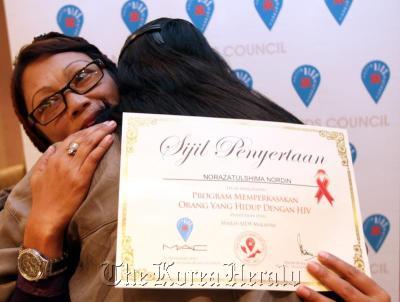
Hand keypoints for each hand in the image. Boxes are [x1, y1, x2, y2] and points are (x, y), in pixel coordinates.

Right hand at [24, 120, 116, 257]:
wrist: (46, 217)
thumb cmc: (44, 199)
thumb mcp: (38, 176)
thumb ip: (45, 160)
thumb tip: (52, 148)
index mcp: (54, 159)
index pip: (72, 139)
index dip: (85, 131)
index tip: (96, 126)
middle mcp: (63, 161)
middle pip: (82, 139)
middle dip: (97, 128)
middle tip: (108, 122)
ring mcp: (73, 169)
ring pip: (89, 145)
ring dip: (102, 133)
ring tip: (111, 126)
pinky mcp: (81, 178)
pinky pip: (93, 158)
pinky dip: (102, 147)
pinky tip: (109, 139)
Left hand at [296, 252, 390, 300]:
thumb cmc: (365, 301)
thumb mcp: (368, 291)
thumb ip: (357, 277)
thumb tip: (351, 250)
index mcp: (378, 294)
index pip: (355, 274)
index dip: (337, 263)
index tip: (320, 254)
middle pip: (345, 289)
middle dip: (326, 276)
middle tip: (310, 265)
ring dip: (315, 297)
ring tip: (301, 288)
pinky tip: (305, 300)